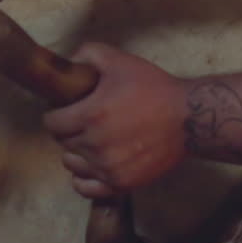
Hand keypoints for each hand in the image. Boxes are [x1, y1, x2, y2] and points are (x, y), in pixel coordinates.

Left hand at [43, 42, 186, 197]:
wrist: (189, 118)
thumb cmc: (155, 89)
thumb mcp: (122, 62)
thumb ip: (90, 54)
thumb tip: (70, 61)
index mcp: (91, 114)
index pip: (52, 123)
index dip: (55, 114)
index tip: (65, 109)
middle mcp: (95, 144)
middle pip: (63, 142)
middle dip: (68, 130)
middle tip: (81, 122)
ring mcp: (108, 167)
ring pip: (72, 164)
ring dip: (75, 152)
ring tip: (89, 142)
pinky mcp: (121, 183)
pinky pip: (87, 188)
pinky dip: (83, 179)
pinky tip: (90, 166)